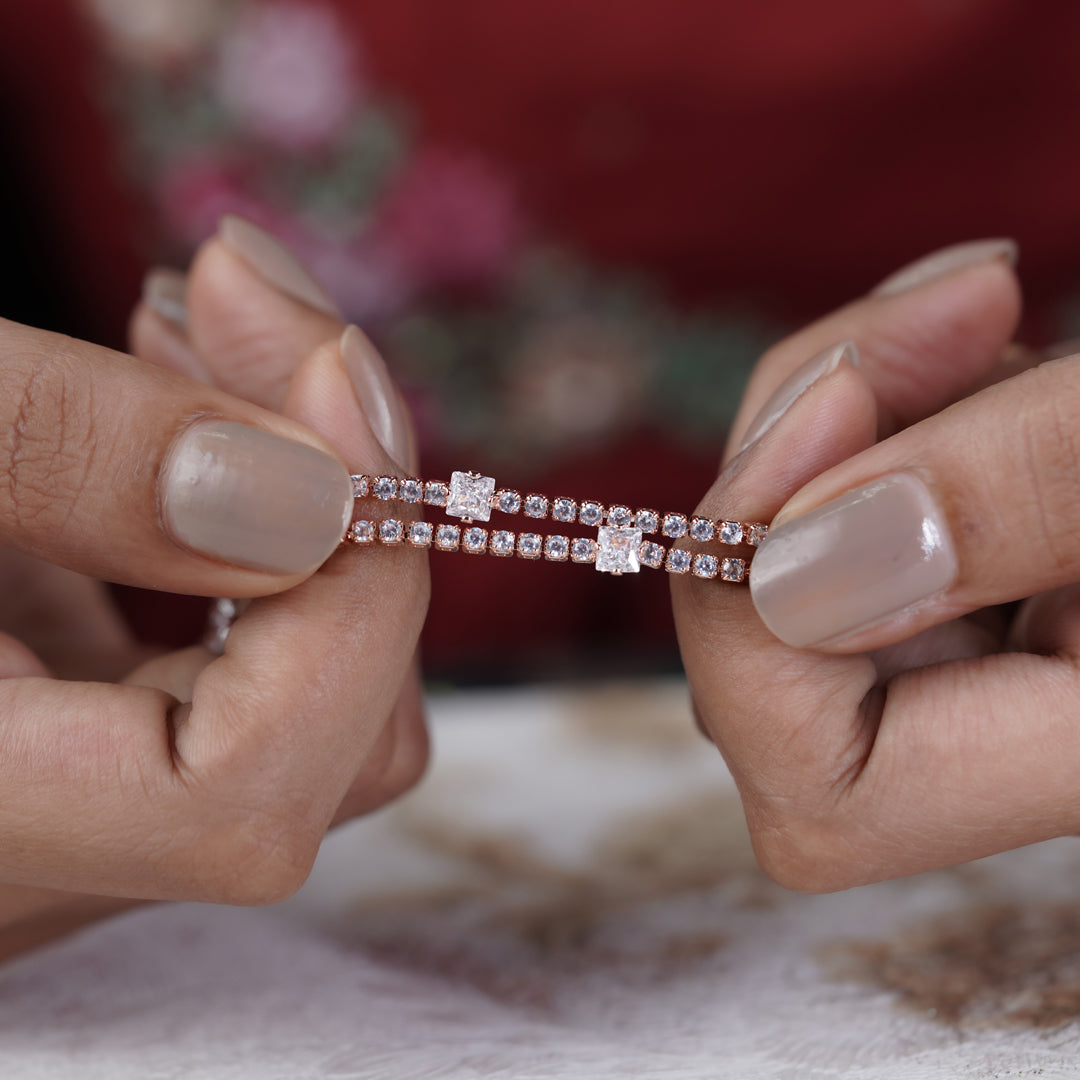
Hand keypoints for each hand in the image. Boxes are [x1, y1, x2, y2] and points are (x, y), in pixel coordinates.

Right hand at [0, 218, 427, 954]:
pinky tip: (171, 392)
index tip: (328, 379)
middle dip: (343, 505)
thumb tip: (319, 504)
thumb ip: (70, 456)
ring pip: (310, 705)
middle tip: (261, 308)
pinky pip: (240, 663)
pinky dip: (252, 524)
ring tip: (202, 322)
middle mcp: (18, 861)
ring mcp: (61, 809)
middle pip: (326, 746)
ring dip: (307, 502)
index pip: (245, 801)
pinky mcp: (72, 734)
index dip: (347, 598)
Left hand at [669, 240, 1079, 891]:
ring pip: (799, 571)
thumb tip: (790, 573)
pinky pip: (856, 508)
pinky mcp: (999, 563)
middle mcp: (1027, 734)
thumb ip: (1031, 495)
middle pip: (779, 673)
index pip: (822, 790)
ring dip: (847, 419)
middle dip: (796, 483)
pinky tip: (974, 323)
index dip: (759, 633)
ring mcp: (1005, 648)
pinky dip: (883, 405)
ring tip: (979, 306)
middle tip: (931, 329)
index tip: (833, 426)